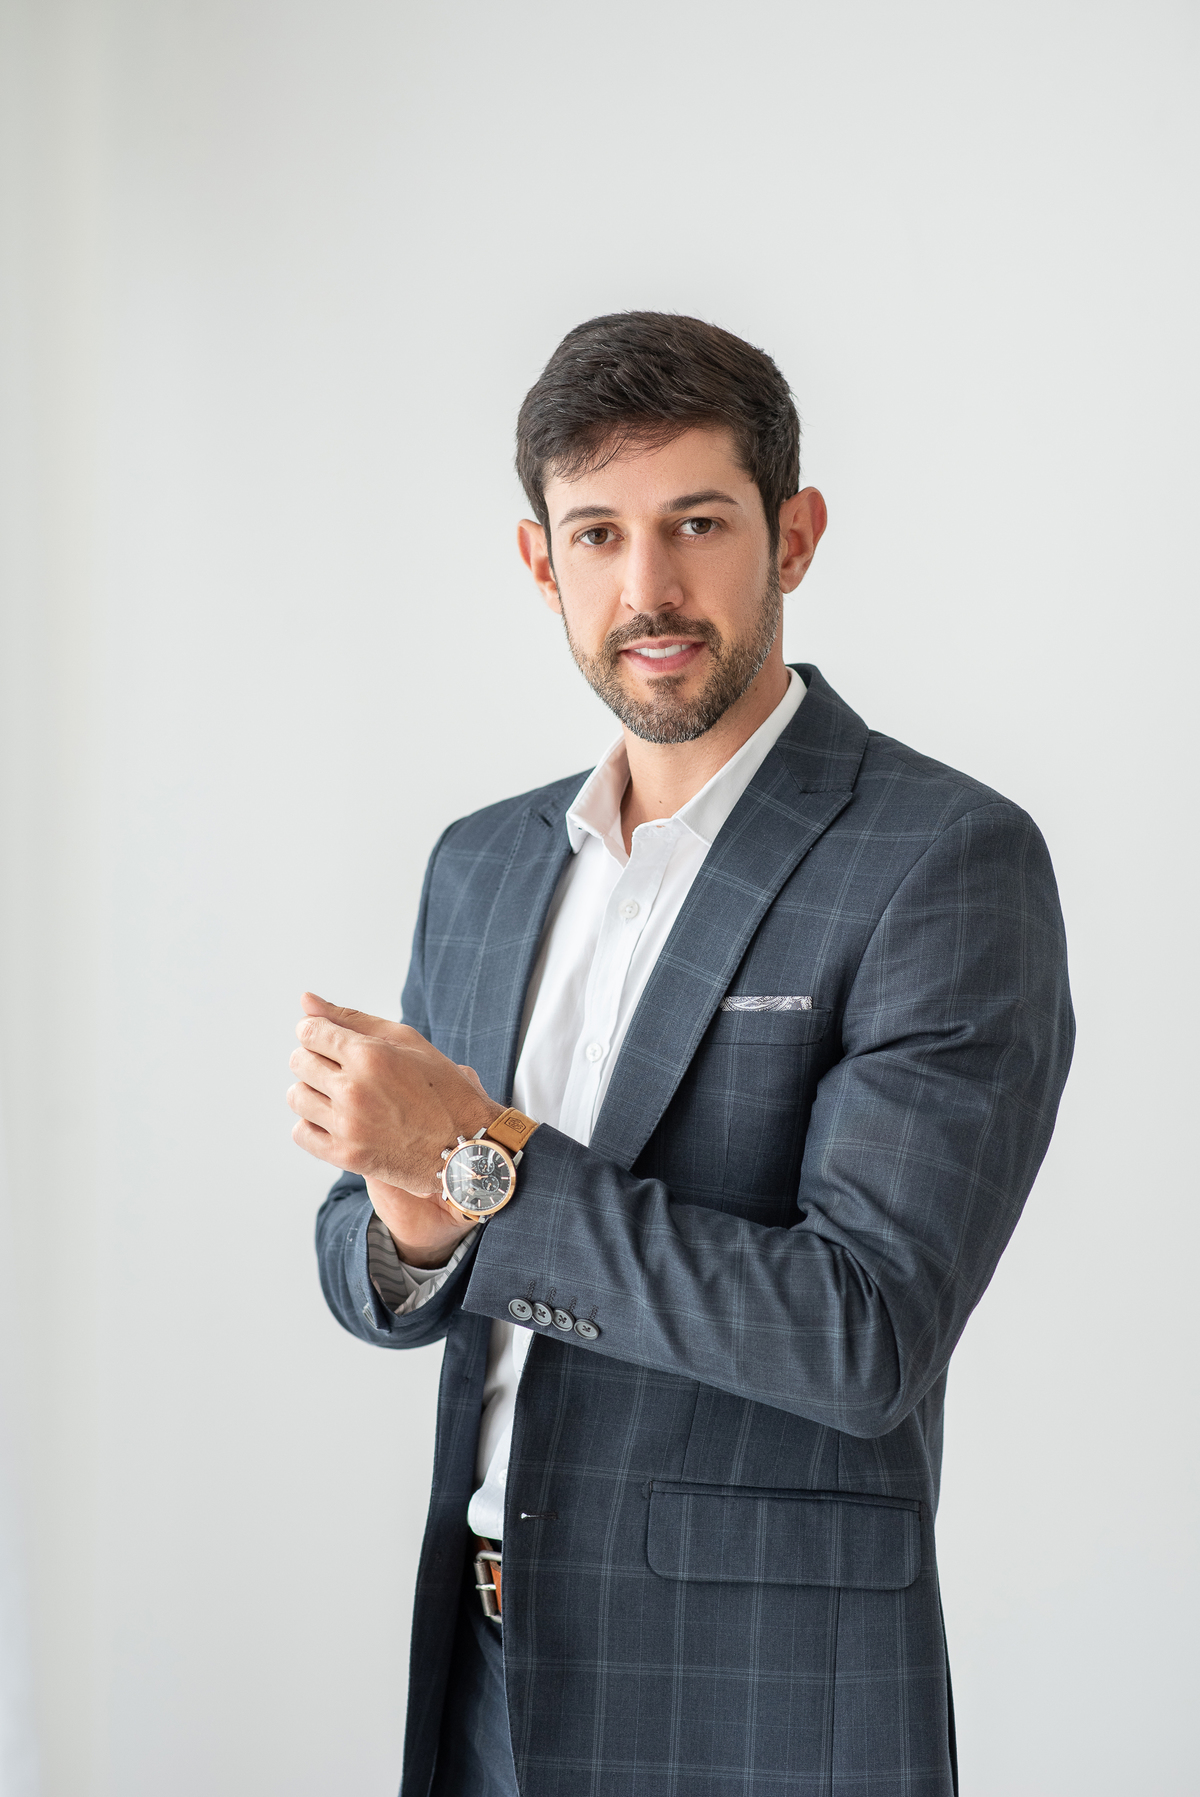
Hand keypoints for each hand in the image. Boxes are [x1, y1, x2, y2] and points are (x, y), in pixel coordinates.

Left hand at [287, 992, 501, 1264]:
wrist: (467, 1148)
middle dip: (315, 1059)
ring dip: (312, 1091)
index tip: (331, 1040)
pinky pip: (300, 1133)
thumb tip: (306, 1000)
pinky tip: (337, 1119)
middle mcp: (355, 1089)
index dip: (317, 1031)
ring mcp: (348, 1126)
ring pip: (296, 1096)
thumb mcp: (407, 1041)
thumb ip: (352, 1019)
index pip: (310, 1031)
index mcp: (371, 1055)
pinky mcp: (345, 1156)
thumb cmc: (442, 1089)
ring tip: (339, 1095)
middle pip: (299, 1061)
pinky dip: (313, 1124)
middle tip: (343, 1068)